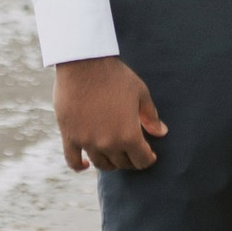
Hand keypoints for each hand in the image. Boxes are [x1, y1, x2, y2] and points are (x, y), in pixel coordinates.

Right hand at [53, 55, 165, 172]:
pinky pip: (72, 161)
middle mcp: (108, 144)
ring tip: (113, 155)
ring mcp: (87, 142)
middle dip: (130, 160)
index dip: (148, 159)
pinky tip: (85, 165)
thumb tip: (161, 133)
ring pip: (101, 165)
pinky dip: (79, 166)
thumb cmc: (116, 76)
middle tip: (132, 152)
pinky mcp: (70, 136)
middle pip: (122, 163)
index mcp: (129, 135)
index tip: (149, 155)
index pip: (142, 160)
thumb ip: (151, 116)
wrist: (84, 63)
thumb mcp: (140, 93)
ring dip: (110, 162)